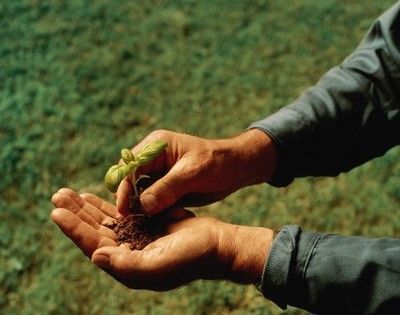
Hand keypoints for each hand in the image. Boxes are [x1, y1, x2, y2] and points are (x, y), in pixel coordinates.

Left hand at [51, 188, 273, 289]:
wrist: (216, 245)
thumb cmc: (190, 257)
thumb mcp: (158, 266)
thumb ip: (125, 264)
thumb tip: (95, 255)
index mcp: (127, 265)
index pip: (93, 246)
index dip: (74, 229)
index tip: (57, 212)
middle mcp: (127, 254)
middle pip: (94, 231)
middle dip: (75, 214)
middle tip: (58, 195)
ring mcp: (136, 239)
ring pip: (104, 221)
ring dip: (86, 208)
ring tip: (69, 193)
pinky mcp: (145, 225)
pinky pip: (120, 214)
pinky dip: (105, 205)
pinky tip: (92, 197)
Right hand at [117, 129, 276, 214]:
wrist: (237, 168)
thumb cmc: (217, 163)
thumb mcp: (192, 173)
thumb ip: (166, 188)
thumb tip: (142, 206)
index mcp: (156, 146)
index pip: (129, 166)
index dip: (123, 187)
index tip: (123, 209)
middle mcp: (153, 159)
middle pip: (130, 181)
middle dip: (130, 200)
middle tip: (130, 222)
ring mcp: (159, 174)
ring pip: (140, 193)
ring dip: (142, 207)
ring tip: (143, 224)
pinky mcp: (167, 188)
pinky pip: (153, 201)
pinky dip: (154, 211)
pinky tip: (158, 221)